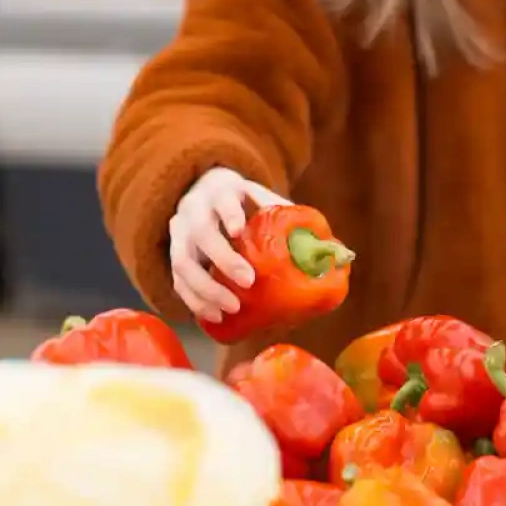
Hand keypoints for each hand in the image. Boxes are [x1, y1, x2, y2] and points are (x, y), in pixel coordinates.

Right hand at [170, 167, 291, 322]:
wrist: (199, 190)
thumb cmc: (239, 200)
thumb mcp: (259, 195)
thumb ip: (285, 213)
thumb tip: (332, 248)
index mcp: (219, 191)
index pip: (221, 198)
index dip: (229, 213)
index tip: (239, 231)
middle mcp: (194, 210)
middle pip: (202, 233)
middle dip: (223, 259)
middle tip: (248, 281)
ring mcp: (179, 234)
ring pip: (183, 261)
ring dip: (205, 288)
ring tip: (230, 308)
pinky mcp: (173, 255)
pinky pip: (177, 281)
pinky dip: (194, 300)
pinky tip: (212, 315)